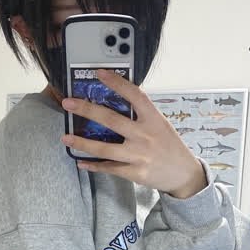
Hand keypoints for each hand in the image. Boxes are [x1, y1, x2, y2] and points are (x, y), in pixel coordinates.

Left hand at [61, 68, 207, 197]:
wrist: (184, 175)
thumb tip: (117, 101)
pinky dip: (94, 165)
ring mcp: (139, 155)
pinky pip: (110, 167)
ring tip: (66, 137)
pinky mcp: (135, 172)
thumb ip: (142, 115)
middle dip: (87, 110)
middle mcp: (145, 135)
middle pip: (111, 120)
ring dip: (82, 143)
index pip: (135, 95)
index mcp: (154, 119)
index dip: (117, 83)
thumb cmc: (169, 146)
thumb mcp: (161, 125)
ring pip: (105, 148)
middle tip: (68, 103)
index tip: (99, 73)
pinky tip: (81, 161)